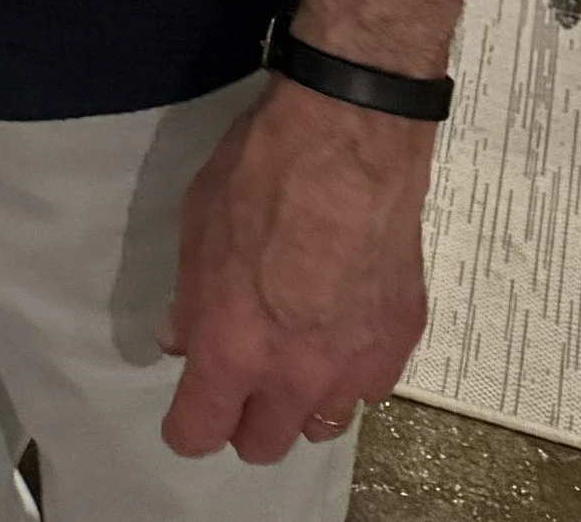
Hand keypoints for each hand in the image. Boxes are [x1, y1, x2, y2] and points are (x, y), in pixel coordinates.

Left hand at [158, 76, 430, 464]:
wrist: (349, 135)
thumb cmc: (261, 170)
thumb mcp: (197, 223)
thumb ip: (189, 298)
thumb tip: (181, 339)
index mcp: (232, 347)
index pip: (199, 431)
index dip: (186, 426)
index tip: (187, 410)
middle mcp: (294, 374)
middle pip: (263, 445)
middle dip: (243, 422)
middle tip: (241, 381)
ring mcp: (353, 364)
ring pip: (322, 425)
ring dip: (300, 404)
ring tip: (295, 359)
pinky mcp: (399, 341)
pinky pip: (369, 387)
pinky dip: (351, 372)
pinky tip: (342, 328)